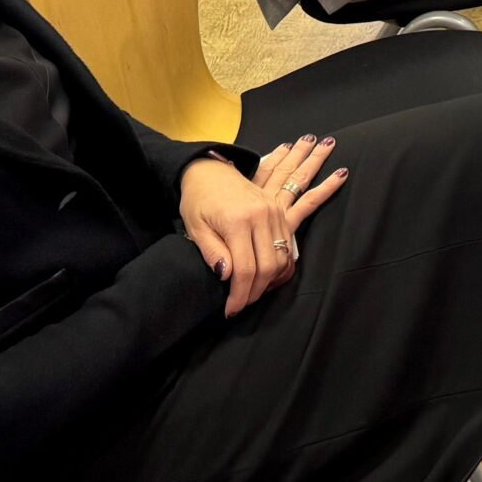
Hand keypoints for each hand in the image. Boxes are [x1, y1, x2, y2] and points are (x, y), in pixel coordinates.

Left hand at [179, 138, 346, 318]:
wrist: (211, 171)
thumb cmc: (198, 200)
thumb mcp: (195, 228)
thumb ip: (212, 252)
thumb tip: (227, 276)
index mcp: (237, 221)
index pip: (245, 269)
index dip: (239, 294)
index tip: (230, 310)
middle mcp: (261, 216)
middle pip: (267, 267)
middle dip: (254, 292)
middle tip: (240, 305)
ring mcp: (274, 212)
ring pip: (280, 259)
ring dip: (267, 281)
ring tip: (249, 291)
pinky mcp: (279, 211)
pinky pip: (286, 246)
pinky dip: (276, 265)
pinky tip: (262, 274)